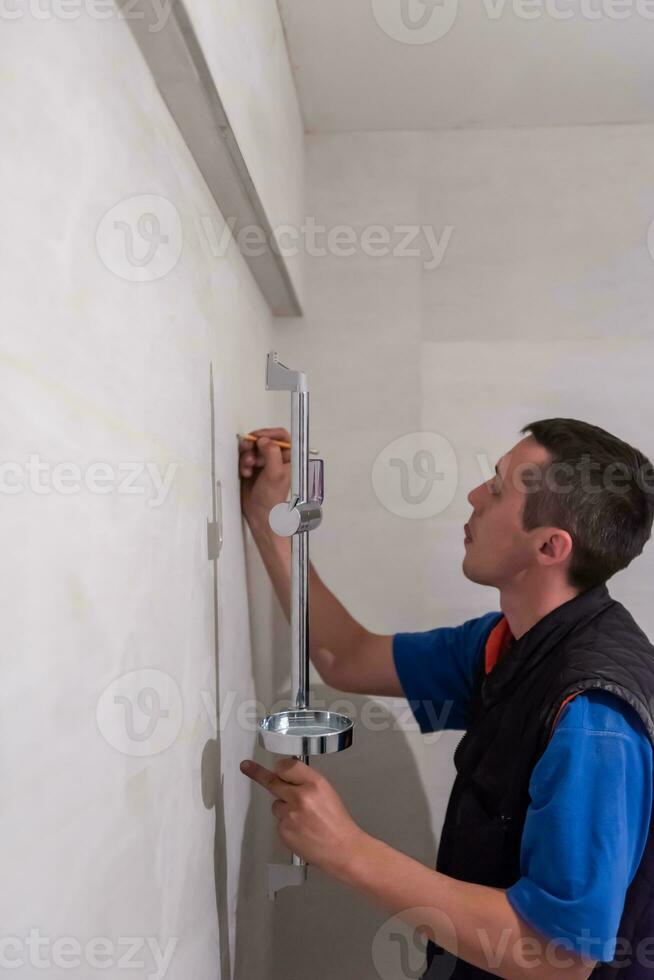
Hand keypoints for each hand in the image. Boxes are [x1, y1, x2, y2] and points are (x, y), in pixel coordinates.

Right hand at [239, 428, 290, 527]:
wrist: (260, 514)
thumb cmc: (272, 497)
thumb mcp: (275, 473)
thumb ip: (271, 453)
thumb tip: (263, 440)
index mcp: (288, 457)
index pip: (281, 436)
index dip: (269, 433)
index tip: (258, 437)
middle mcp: (276, 457)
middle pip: (263, 439)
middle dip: (254, 446)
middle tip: (249, 453)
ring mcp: (263, 462)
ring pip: (252, 448)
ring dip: (247, 455)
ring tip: (248, 467)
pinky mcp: (252, 467)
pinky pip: (244, 457)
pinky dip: (243, 463)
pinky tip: (245, 473)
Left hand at [240, 756, 365, 876]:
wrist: (342, 849)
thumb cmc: (337, 821)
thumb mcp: (326, 792)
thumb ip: (306, 781)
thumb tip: (287, 774)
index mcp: (315, 783)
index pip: (288, 766)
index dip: (281, 767)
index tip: (274, 765)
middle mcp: (300, 796)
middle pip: (272, 781)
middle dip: (257, 773)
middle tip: (245, 766)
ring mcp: (290, 815)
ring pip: (277, 805)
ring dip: (285, 809)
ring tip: (304, 820)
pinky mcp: (283, 831)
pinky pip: (279, 822)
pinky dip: (287, 825)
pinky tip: (302, 831)